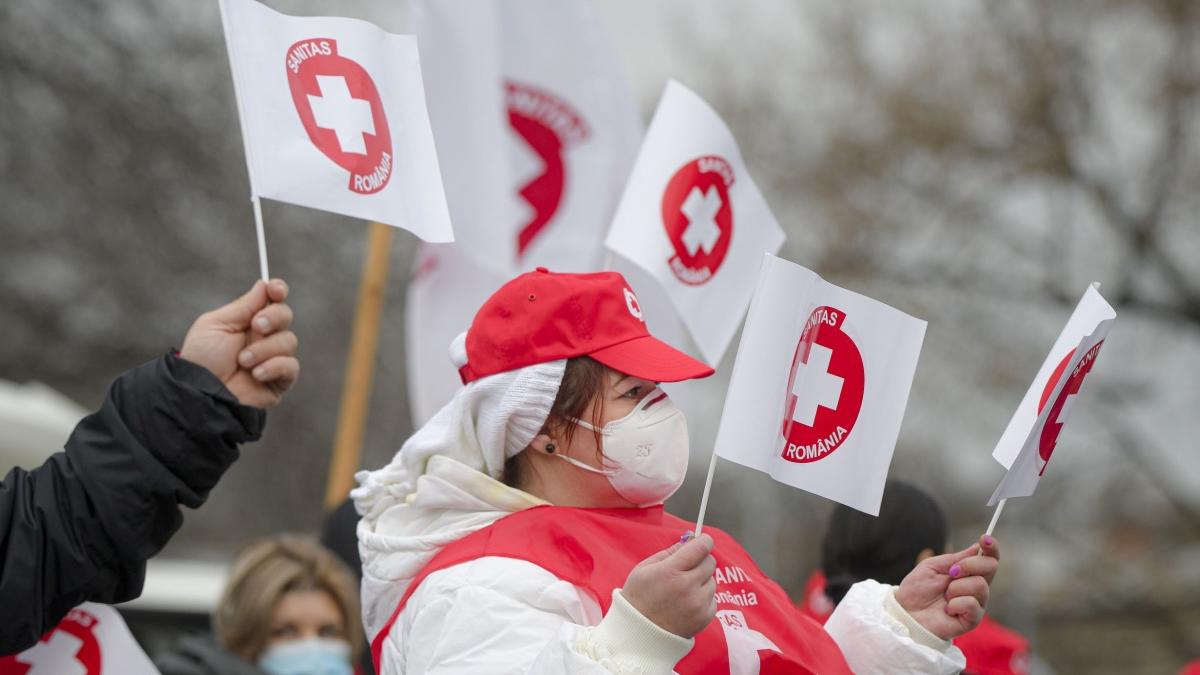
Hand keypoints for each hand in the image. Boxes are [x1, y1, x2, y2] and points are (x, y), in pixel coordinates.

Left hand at [180, 279, 298, 408]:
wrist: (201, 392)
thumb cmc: (202, 359)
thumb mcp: (216, 325)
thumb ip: (242, 306)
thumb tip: (263, 285)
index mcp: (248, 322)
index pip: (272, 300)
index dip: (278, 291)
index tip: (275, 289)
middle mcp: (263, 338)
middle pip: (285, 315)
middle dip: (273, 318)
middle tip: (256, 326)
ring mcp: (273, 359)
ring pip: (289, 341)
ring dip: (265, 349)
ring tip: (244, 361)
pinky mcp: (280, 381)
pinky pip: (291, 366)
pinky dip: (274, 366)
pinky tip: (256, 374)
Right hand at [621, 533, 717, 637]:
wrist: (640, 633)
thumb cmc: (638, 597)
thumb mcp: (644, 568)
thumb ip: (668, 552)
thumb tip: (689, 541)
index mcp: (670, 571)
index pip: (700, 548)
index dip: (704, 541)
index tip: (702, 541)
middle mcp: (687, 587)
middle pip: (710, 563)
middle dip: (701, 561)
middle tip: (688, 568)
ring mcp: (697, 604)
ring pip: (712, 581)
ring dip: (702, 581)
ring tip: (683, 590)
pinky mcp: (704, 618)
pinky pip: (713, 599)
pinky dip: (703, 598)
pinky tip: (687, 603)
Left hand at [895, 535, 999, 640]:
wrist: (906, 612)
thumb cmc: (917, 589)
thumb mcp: (933, 566)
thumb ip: (956, 558)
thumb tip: (977, 547)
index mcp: (968, 572)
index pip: (989, 559)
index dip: (991, 548)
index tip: (984, 539)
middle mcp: (976, 587)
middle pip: (990, 567)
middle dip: (969, 565)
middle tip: (951, 573)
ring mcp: (976, 603)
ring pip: (980, 585)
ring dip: (957, 587)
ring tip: (945, 596)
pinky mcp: (972, 619)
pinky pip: (972, 604)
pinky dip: (955, 603)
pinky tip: (947, 609)